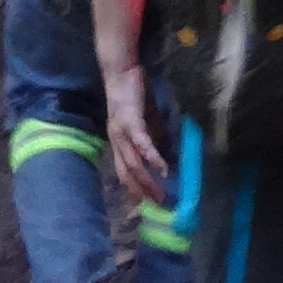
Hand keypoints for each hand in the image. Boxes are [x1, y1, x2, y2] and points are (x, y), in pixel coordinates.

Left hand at [106, 63, 175, 205]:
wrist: (121, 71)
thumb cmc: (134, 95)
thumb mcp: (145, 121)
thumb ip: (153, 139)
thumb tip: (165, 157)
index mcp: (118, 144)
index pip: (124, 174)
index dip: (132, 193)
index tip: (143, 210)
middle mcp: (116, 143)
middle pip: (127, 175)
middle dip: (142, 194)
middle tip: (158, 208)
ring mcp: (121, 134)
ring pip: (133, 165)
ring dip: (148, 182)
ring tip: (161, 195)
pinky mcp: (130, 122)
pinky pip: (142, 144)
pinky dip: (152, 158)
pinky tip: (162, 169)